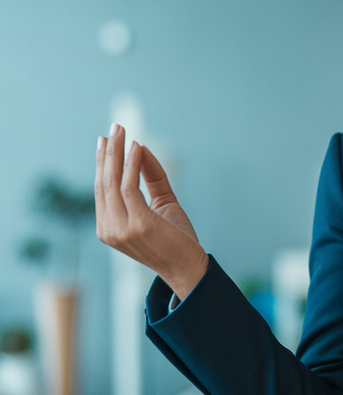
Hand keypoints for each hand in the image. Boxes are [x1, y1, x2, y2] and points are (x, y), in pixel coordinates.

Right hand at [95, 123, 208, 299]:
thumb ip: (151, 177)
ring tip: (123, 131)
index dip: (102, 163)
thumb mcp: (162, 202)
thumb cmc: (175, 238)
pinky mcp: (137, 224)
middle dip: (107, 152)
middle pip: (103, 182)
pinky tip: (137, 148)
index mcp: (109, 227)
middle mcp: (109, 229)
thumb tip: (142, 148)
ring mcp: (120, 229)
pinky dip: (132, 165)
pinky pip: (129, 187)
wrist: (189, 266)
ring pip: (112, 182)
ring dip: (117, 153)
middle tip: (114, 127)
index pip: (101, 189)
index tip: (106, 140)